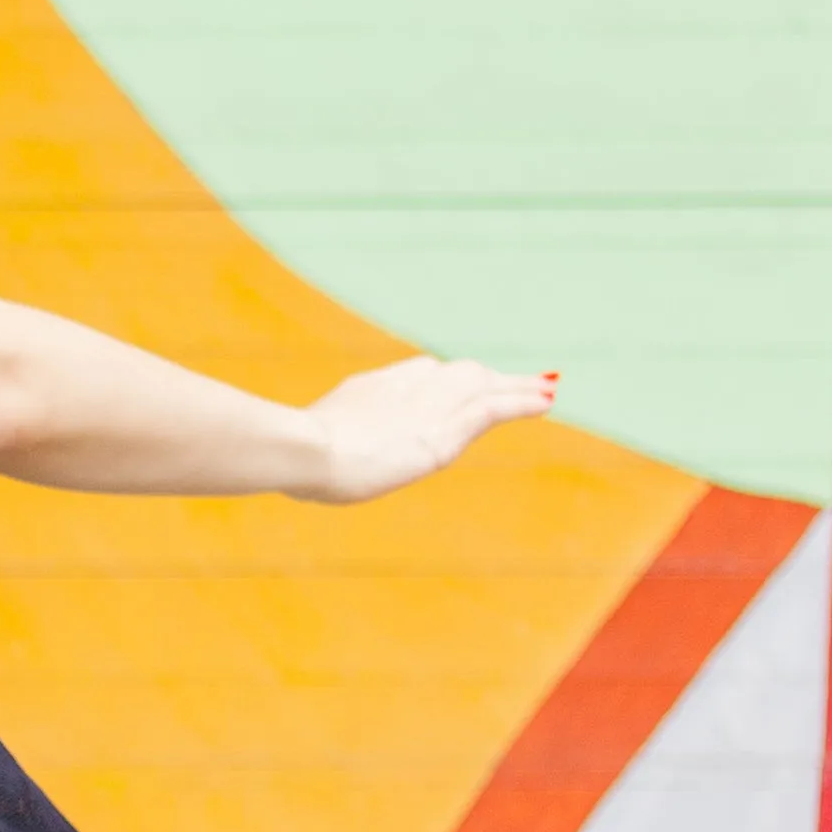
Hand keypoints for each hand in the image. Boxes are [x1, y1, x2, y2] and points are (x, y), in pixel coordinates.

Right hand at [294, 355, 556, 504]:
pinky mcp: (444, 430)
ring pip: (483, 386)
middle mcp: (405, 387)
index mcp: (372, 390)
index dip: (448, 381)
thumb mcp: (304, 446)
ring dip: (516, 386)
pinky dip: (522, 401)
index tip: (465, 382)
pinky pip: (494, 407)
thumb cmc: (293, 456)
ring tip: (545, 388)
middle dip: (488, 378)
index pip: (421, 375)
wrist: (305, 450)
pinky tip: (546, 400)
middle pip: (459, 375)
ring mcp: (426, 406)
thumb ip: (312, 445)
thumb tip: (284, 457)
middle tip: (518, 382)